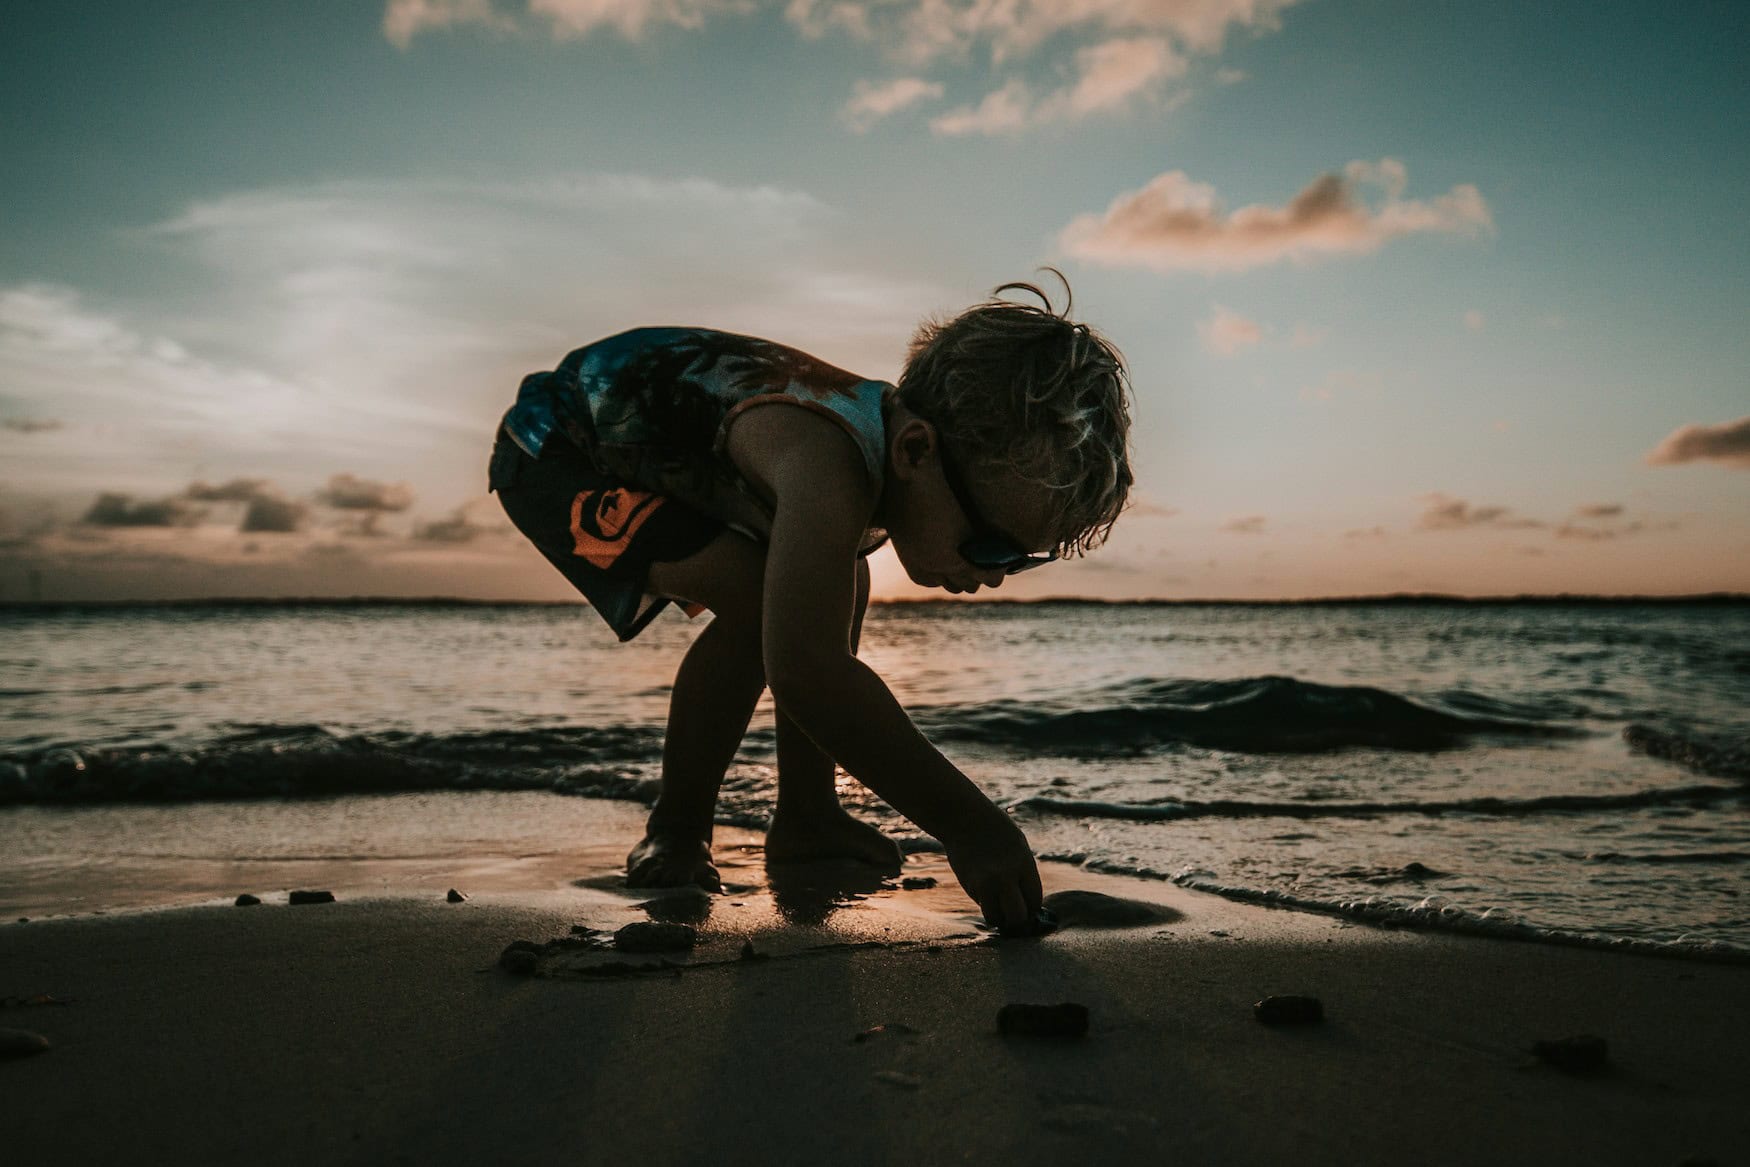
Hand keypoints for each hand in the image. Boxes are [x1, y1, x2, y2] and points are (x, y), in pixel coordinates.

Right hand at [943, 814, 1045, 934]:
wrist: (963, 817)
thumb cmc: (994, 828)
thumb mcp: (1018, 845)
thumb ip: (1023, 872)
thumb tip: (1026, 900)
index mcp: (1023, 864)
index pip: (1034, 901)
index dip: (1032, 907)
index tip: (1028, 906)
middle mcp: (1005, 876)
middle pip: (1017, 917)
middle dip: (1018, 920)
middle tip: (1015, 915)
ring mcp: (985, 882)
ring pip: (995, 918)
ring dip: (998, 916)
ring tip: (998, 906)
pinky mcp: (969, 885)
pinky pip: (982, 904)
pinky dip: (985, 902)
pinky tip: (984, 886)